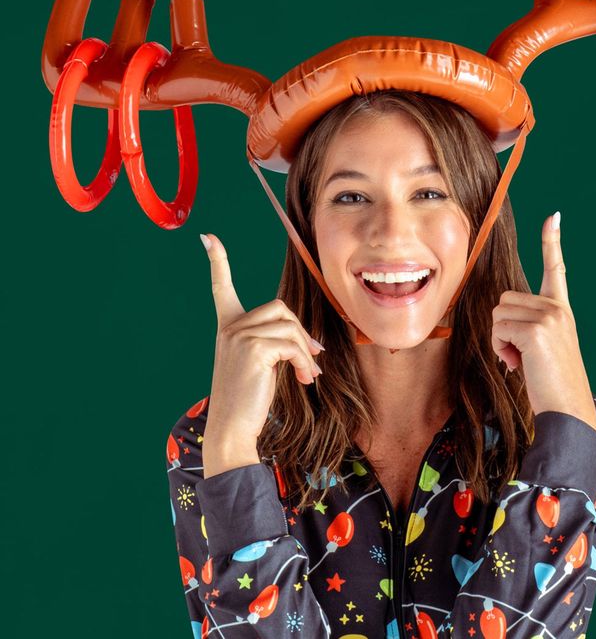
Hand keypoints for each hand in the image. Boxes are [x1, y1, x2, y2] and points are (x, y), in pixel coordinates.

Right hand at [199, 233, 323, 473]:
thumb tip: (314, 344)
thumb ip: (278, 344)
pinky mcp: (253, 348)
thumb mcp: (262, 365)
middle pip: (279, 308)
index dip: (218, 262)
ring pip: (289, 326)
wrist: (232, 430)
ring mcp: (239, 335)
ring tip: (308, 375)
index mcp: (227, 327)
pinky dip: (304, 361)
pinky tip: (304, 379)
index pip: (221, 288)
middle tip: (312, 359)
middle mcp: (229, 327)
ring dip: (305, 351)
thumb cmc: (248, 401)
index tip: (208, 238)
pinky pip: (292, 344)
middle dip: (301, 332)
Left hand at [491, 213, 595, 430]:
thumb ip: (528, 325)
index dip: (552, 242)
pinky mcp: (536, 329)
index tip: (554, 217)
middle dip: (502, 328)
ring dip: (500, 339)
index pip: (556, 269)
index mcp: (560, 309)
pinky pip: (499, 329)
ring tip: (522, 359)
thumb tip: (502, 322)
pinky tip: (519, 364)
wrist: (567, 409)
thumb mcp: (543, 347)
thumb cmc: (551, 383)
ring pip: (498, 314)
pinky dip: (501, 348)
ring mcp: (549, 316)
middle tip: (520, 354)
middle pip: (504, 300)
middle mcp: (556, 308)